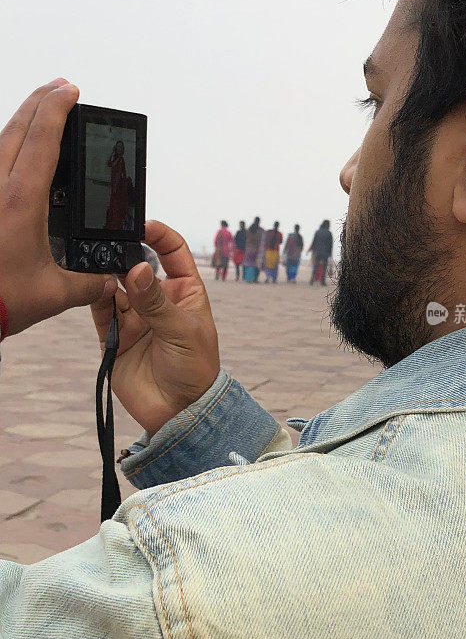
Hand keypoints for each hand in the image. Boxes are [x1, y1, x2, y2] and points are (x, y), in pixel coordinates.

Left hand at [0, 80, 116, 336]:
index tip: (71, 91)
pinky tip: (14, 157)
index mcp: (20, 200)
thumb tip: (108, 282)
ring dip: (22, 121)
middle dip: (40, 102)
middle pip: (17, 128)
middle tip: (59, 87)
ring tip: (40, 111)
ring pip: (1, 142)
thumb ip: (88, 284)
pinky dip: (7, 149)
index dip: (58, 110)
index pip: (43, 140)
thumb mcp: (53, 294)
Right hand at [91, 221, 219, 436]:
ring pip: (115, 285)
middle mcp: (158, 299)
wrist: (179, 413)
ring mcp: (136, 316)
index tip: (142, 225)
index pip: (173, 251)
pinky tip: (96, 291)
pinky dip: (96, 298)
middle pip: (138, 265)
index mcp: (185, 291)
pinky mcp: (114, 335)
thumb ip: (157, 302)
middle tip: (112, 246)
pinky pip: (101, 309)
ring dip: (108, 276)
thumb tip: (137, 270)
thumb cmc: (196, 370)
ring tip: (103, 274)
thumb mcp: (184, 332)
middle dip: (125, 254)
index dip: (159, 234)